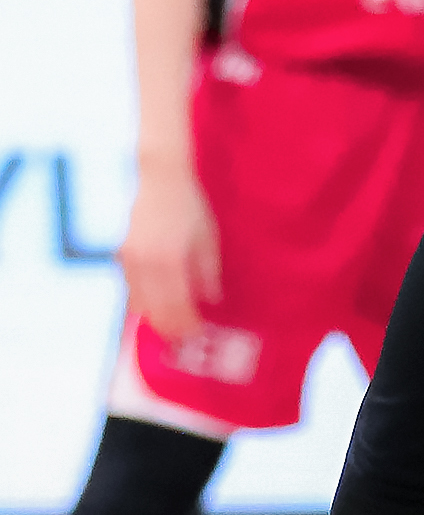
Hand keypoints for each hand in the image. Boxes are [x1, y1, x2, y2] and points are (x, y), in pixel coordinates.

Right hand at [120, 156, 221, 339]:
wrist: (155, 178)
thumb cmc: (187, 204)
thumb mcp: (207, 235)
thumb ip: (208, 270)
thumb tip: (212, 299)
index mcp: (171, 261)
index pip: (177, 307)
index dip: (187, 324)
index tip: (199, 332)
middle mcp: (145, 265)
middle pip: (154, 312)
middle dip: (170, 328)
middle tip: (185, 336)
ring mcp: (128, 261)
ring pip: (138, 304)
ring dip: (154, 317)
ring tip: (172, 323)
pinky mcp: (119, 256)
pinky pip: (129, 289)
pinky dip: (141, 301)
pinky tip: (155, 303)